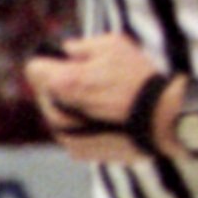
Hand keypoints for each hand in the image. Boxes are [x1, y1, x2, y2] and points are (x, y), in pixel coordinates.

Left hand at [25, 33, 166, 162]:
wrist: (163, 120)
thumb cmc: (139, 78)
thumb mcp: (113, 45)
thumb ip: (82, 46)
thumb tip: (67, 50)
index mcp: (62, 82)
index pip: (33, 68)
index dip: (48, 61)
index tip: (62, 61)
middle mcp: (56, 112)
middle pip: (43, 93)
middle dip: (57, 85)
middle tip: (86, 81)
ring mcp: (65, 135)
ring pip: (54, 115)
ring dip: (67, 106)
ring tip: (97, 101)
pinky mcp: (78, 151)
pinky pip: (69, 133)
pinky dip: (79, 126)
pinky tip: (102, 119)